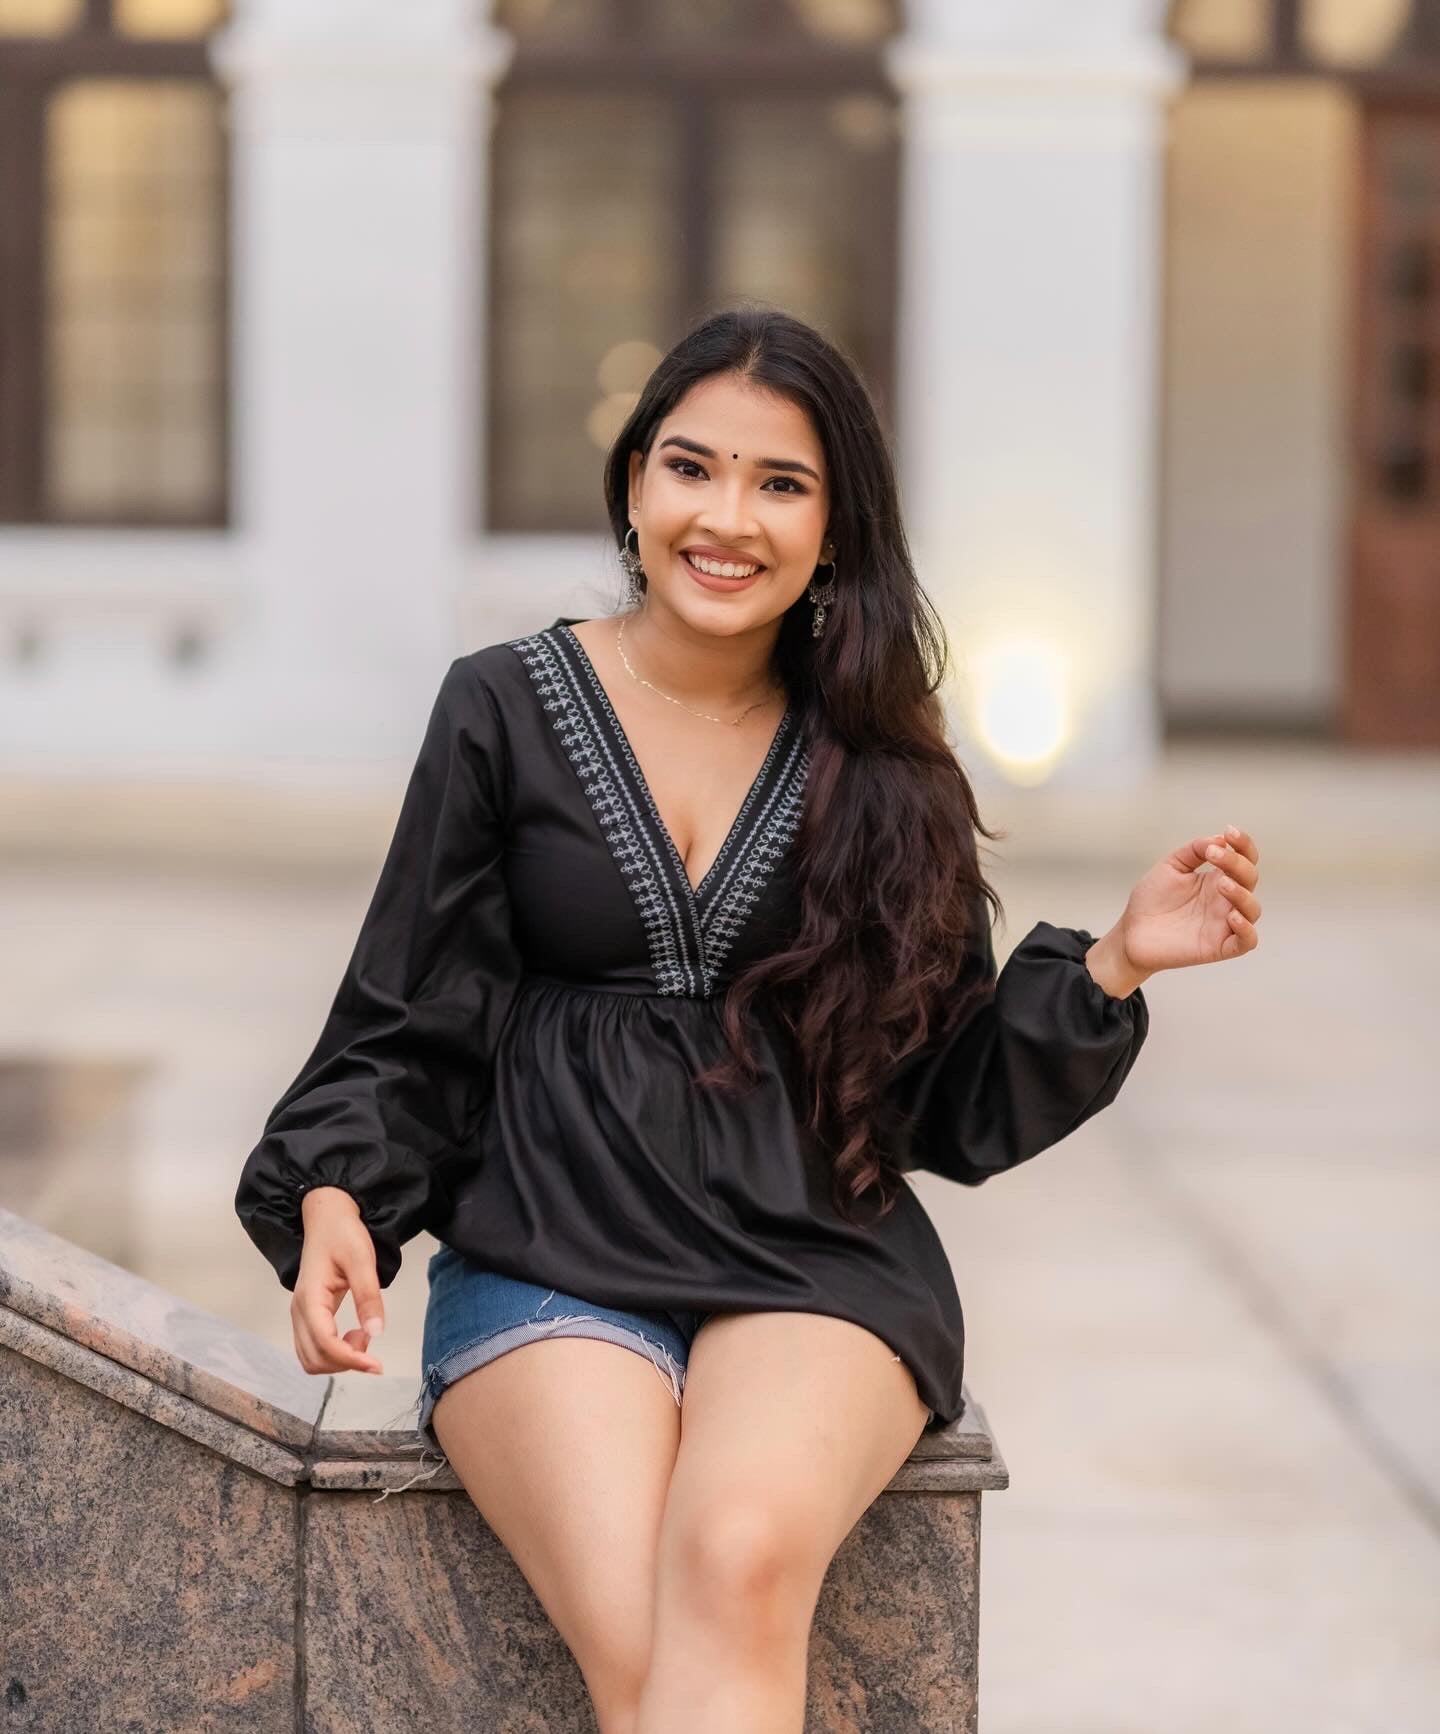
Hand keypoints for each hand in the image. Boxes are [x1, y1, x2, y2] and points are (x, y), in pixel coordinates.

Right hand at [291, 1187, 386, 1375]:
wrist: (327, 1218)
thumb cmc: (343, 1234)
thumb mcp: (362, 1260)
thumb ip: (368, 1297)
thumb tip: (376, 1333)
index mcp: (310, 1298)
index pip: (325, 1344)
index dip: (351, 1360)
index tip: (377, 1366)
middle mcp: (299, 1311)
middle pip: (314, 1358)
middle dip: (344, 1362)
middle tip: (370, 1341)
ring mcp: (300, 1315)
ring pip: (310, 1358)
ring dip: (337, 1360)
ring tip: (361, 1336)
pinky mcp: (306, 1315)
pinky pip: (312, 1347)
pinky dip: (332, 1353)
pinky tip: (352, 1335)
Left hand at [1106, 824, 1262, 979]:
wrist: (1131, 932)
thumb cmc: (1152, 900)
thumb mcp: (1170, 867)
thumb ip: (1193, 851)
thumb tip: (1218, 839)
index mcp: (1217, 878)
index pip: (1244, 859)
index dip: (1243, 844)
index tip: (1229, 832)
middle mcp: (1226, 900)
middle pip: (1250, 878)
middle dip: (1237, 863)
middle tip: (1213, 856)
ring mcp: (1224, 924)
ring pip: (1253, 909)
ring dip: (1242, 893)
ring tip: (1222, 884)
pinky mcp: (1219, 947)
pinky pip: (1247, 941)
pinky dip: (1246, 929)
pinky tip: (1232, 916)